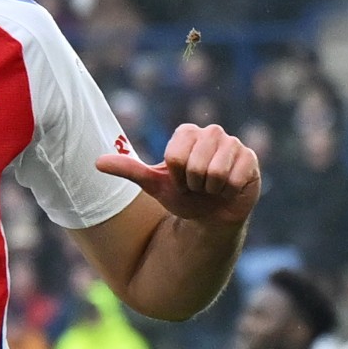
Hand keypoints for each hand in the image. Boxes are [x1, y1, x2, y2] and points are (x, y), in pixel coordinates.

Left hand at [96, 121, 260, 226]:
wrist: (210, 215)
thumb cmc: (182, 196)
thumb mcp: (153, 184)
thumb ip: (128, 170)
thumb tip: (96, 162)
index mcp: (187, 133)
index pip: (174, 156)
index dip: (175, 176)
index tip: (179, 179)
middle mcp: (212, 133)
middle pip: (194, 164)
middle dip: (192, 184)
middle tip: (197, 186)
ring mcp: (234, 144)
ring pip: (215, 172)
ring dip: (210, 188)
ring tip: (212, 187)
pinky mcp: (251, 159)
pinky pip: (235, 178)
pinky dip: (228, 191)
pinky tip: (229, 189)